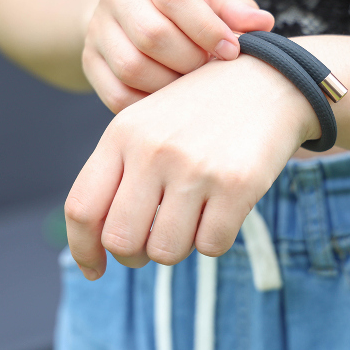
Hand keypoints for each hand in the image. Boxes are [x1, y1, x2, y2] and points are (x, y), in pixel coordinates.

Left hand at [66, 55, 319, 279]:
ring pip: (166, 251)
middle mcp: (153, 150)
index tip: (96, 269)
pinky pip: (211, 246)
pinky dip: (216, 238)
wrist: (266, 80)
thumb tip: (106, 242)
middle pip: (121, 241)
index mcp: (123, 133)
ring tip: (194, 216)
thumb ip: (123, 171)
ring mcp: (195, 167)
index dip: (83, 250)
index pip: (82, 208)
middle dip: (136, 255)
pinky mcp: (236, 184)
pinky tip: (223, 209)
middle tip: (155, 242)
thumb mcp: (151, 123)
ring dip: (180, 245)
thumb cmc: (204, 111)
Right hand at [83, 0, 274, 112]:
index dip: (207, 28)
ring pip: (132, 67)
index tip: (231, 51)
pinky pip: (117, 94)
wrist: (130, 13)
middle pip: (152, 35)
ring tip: (192, 85)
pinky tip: (171, 100)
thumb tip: (263, 24)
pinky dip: (149, 105)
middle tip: (210, 69)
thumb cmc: (183, 6)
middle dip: (191, 61)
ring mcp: (97, 29)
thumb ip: (234, 9)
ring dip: (171, 84)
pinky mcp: (90, 62)